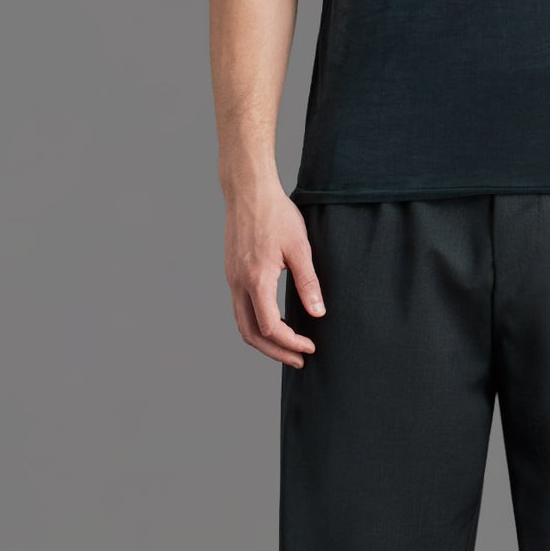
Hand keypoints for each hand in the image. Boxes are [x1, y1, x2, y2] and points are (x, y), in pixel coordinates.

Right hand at [224, 184, 324, 368]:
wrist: (248, 191)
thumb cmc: (277, 214)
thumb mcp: (300, 247)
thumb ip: (308, 283)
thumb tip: (318, 313)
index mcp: (256, 279)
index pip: (270, 327)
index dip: (291, 342)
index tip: (311, 345)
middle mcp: (238, 283)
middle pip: (251, 333)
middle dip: (275, 352)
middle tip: (299, 360)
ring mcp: (232, 279)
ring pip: (242, 323)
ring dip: (264, 341)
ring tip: (289, 347)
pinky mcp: (232, 273)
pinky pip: (240, 308)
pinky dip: (256, 324)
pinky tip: (276, 322)